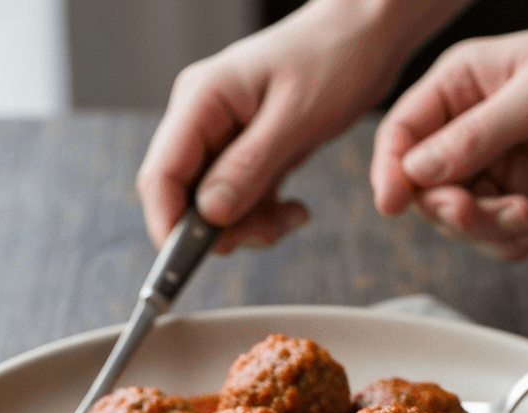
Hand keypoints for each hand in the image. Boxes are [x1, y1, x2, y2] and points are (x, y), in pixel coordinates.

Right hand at [136, 0, 467, 251]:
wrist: (367, 35)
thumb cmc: (335, 57)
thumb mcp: (295, 118)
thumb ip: (248, 167)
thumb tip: (210, 214)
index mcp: (202, 100)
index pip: (160, 175)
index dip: (168, 226)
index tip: (188, 263)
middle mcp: (205, 120)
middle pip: (184, 198)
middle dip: (219, 231)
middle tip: (264, 233)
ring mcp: (225, 138)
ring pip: (215, 209)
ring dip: (249, 228)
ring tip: (290, 217)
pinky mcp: (248, 153)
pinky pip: (242, 203)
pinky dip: (265, 218)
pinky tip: (294, 210)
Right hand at [371, 3, 527, 260]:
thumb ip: (476, 136)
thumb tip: (418, 169)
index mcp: (461, 86)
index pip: (400, 135)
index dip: (390, 172)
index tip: (395, 204)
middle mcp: (470, 130)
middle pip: (425, 191)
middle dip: (453, 210)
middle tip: (481, 210)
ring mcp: (497, 168)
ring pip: (459, 223)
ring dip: (488, 232)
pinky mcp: (523, 200)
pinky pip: (496, 239)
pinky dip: (512, 244)